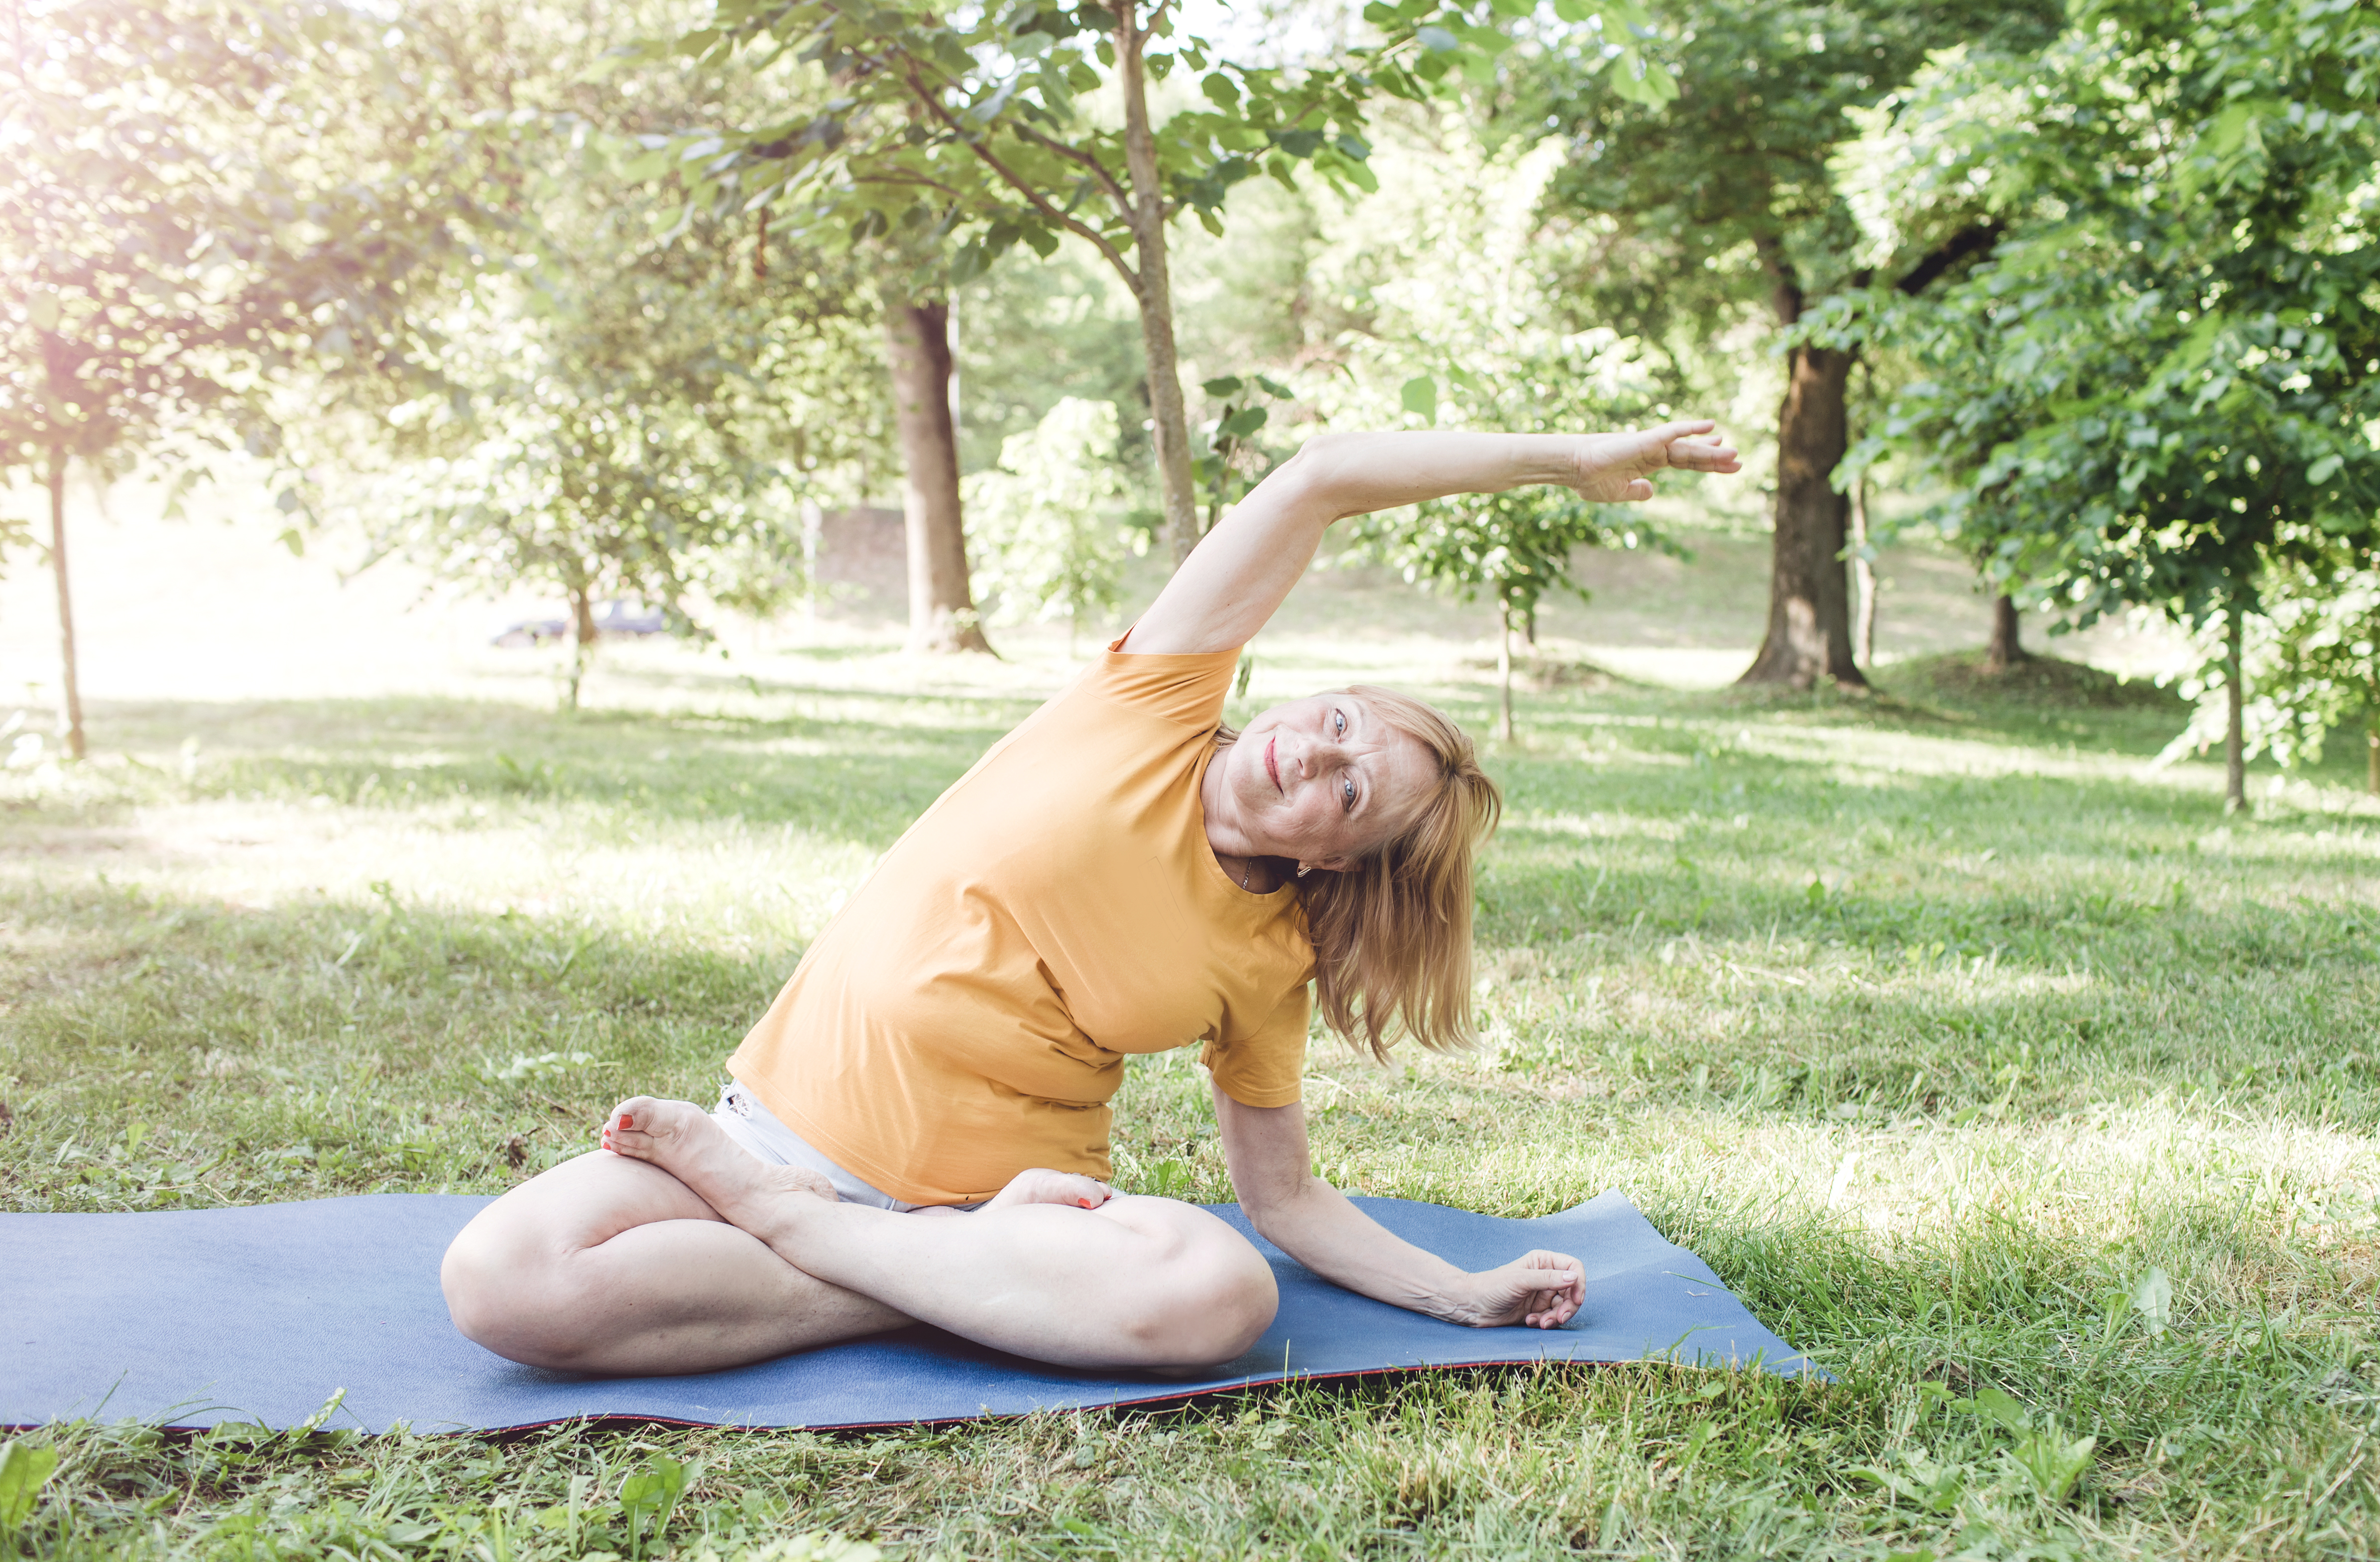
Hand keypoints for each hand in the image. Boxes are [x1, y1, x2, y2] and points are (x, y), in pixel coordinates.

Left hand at [1453, 1249, 1585, 1328]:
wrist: (1473, 1306)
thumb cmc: (1493, 1287)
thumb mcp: (1521, 1281)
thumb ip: (1548, 1279)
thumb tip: (1574, 1277)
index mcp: (1543, 1261)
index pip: (1573, 1267)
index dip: (1579, 1283)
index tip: (1576, 1299)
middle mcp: (1545, 1276)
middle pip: (1572, 1291)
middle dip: (1568, 1307)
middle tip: (1558, 1318)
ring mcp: (1542, 1294)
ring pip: (1564, 1307)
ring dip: (1555, 1317)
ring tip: (1539, 1323)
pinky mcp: (1537, 1310)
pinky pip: (1552, 1317)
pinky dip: (1545, 1322)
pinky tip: (1529, 1321)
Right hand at [1566, 421, 1740, 502]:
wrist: (1573, 470)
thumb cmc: (1589, 479)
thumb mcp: (1618, 493)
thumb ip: (1637, 491)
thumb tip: (1652, 489)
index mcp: (1648, 464)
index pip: (1685, 462)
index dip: (1706, 464)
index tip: (1727, 465)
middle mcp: (1653, 451)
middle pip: (1691, 454)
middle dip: (1714, 458)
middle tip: (1738, 460)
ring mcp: (1650, 444)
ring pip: (1686, 446)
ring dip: (1710, 449)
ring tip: (1734, 452)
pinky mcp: (1644, 440)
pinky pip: (1670, 432)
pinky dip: (1689, 428)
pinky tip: (1708, 425)